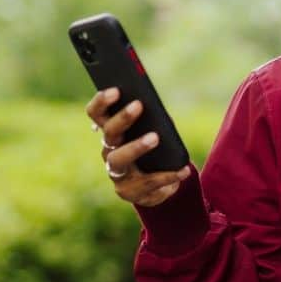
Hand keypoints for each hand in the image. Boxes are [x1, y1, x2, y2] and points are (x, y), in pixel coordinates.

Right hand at [85, 87, 190, 206]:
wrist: (155, 188)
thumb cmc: (153, 154)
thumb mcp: (154, 133)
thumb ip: (153, 121)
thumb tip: (158, 110)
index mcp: (111, 133)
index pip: (96, 114)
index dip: (102, 101)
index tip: (116, 89)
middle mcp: (108, 152)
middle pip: (109, 133)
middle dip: (122, 118)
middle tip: (138, 105)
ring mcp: (116, 173)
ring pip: (119, 158)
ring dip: (136, 146)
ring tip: (156, 137)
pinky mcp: (128, 192)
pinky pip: (148, 183)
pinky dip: (168, 175)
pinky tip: (183, 169)